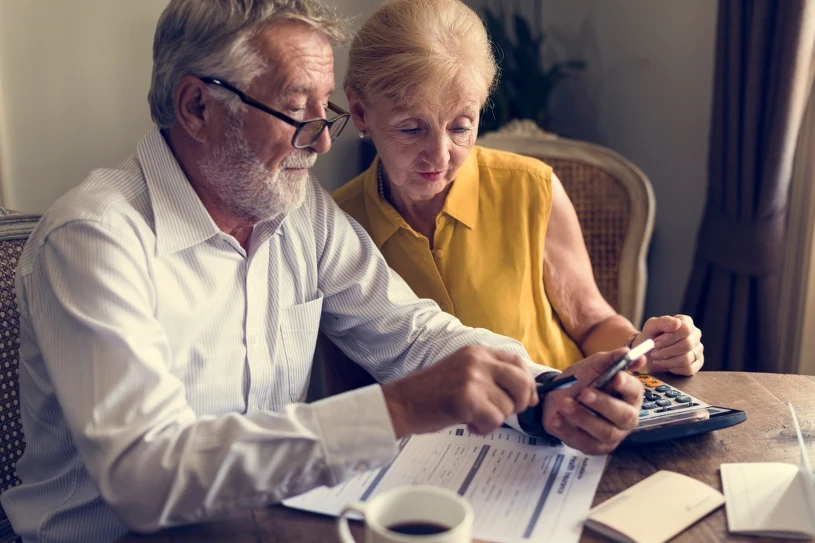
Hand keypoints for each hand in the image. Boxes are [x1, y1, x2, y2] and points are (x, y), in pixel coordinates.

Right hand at [381, 346, 537, 437]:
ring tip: (472, 417)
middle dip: (519, 402)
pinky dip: (483, 429)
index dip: (527, 383)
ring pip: (508, 407)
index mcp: (477, 351)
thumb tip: (527, 394)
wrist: (402, 403)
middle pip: (521, 382)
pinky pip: (494, 421)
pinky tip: (468, 424)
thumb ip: (490, 375)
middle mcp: (477, 361)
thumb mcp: (462, 371)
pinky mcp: (467, 399)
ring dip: (494, 419)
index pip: (517, 362)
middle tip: (502, 412)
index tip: (527, 399)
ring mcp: (473, 378)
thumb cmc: (431, 393)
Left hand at [542, 348, 644, 454]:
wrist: (555, 397)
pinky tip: (556, 419)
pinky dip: (567, 430)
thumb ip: (611, 359)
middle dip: (603, 404)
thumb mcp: (593, 366)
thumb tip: (632, 353)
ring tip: (564, 404)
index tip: (615, 377)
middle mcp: (626, 418)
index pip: (635, 391)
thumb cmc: (580, 381)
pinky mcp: (594, 447)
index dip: (627, 385)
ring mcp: (611, 436)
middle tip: (584, 393)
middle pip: (624, 416)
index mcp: (629, 396)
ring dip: (582, 417)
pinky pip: (583, 442)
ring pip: (604, 431)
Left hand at [637, 315, 702, 375]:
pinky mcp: (697, 363)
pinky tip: (666, 364)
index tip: (655, 343)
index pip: (685, 329)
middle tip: (653, 352)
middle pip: (687, 345)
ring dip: (667, 360)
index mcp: (686, 322)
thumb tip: (677, 323)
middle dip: (666, 351)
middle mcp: (695, 334)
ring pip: (687, 358)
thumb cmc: (651, 336)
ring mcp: (698, 349)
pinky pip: (688, 369)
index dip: (669, 338)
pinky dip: (673, 368)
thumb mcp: (651, 326)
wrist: (648, 351)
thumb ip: (663, 322)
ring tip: (657, 358)